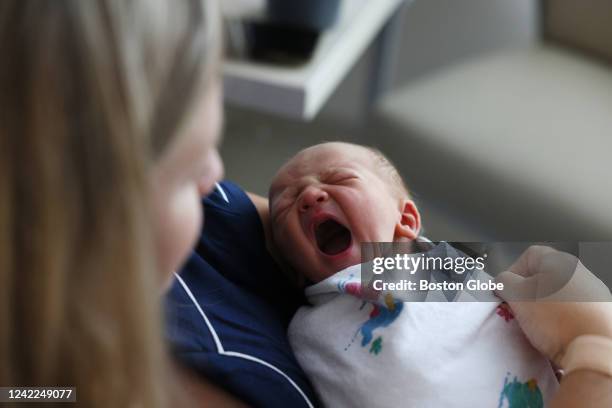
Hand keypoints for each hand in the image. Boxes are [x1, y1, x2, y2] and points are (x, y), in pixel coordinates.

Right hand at [495, 245, 611, 364]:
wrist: (595, 348)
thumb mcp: (517, 296)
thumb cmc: (558, 319)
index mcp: (558, 261)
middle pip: (543, 278)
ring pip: (558, 297)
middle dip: (528, 295)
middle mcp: (579, 272)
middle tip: (519, 311)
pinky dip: (562, 323)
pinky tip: (557, 335)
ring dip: (545, 310)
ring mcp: (593, 293)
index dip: (512, 274)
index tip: (505, 291)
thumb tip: (502, 282)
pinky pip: (572, 314)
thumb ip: (503, 282)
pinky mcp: (600, 314)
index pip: (526, 257)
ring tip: (538, 327)